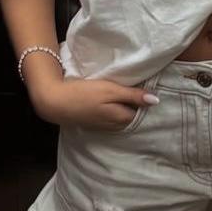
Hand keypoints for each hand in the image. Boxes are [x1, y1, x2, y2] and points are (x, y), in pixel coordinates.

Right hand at [30, 76, 158, 130]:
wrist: (55, 102)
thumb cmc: (84, 94)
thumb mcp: (111, 90)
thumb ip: (133, 96)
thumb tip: (156, 101)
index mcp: (122, 118)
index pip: (143, 110)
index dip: (144, 98)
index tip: (144, 84)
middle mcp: (116, 126)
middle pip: (133, 114)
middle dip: (136, 103)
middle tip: (135, 85)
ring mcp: (105, 126)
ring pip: (122, 115)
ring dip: (124, 105)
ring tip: (123, 90)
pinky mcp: (96, 122)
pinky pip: (112, 116)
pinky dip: (114, 108)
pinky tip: (110, 99)